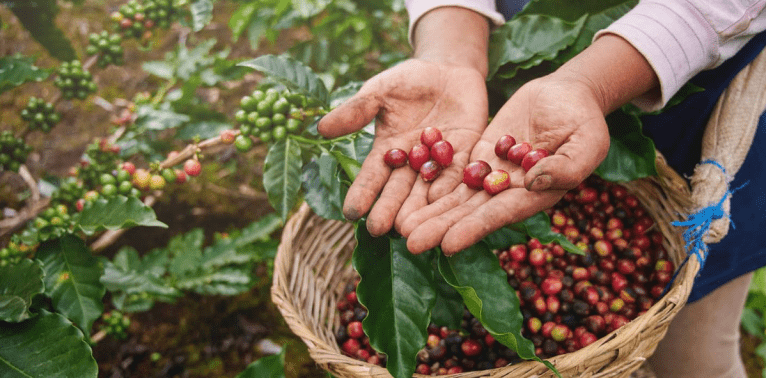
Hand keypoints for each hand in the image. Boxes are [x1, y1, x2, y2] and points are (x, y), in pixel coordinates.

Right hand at [317, 59, 488, 236]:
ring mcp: (438, 162)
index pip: (372, 177)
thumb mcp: (379, 91)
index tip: (350, 212)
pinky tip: (442, 202)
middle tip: (380, 229)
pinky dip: (450, 187)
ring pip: (427, 190)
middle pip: (399, 191)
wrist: (448, 69)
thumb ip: (356, 111)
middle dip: (389, 209)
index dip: (362, 193)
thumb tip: (320, 128)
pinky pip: (458, 174)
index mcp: (387, 151)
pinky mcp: (466, 155)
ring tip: (411, 229)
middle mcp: (411, 164)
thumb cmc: (408, 80)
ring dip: (419, 210)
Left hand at [397, 74, 610, 254]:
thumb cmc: (585, 119)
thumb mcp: (587, 141)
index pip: (500, 215)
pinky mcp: (480, 156)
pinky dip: (432, 184)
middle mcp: (510, 192)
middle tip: (410, 243)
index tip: (448, 244)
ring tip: (400, 227)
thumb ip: (566, 166)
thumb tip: (532, 182)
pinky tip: (407, 195)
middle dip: (441, 228)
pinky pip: (453, 172)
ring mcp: (492, 175)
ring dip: (430, 212)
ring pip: (457, 197)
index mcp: (536, 195)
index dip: (474, 229)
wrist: (568, 94)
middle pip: (470, 213)